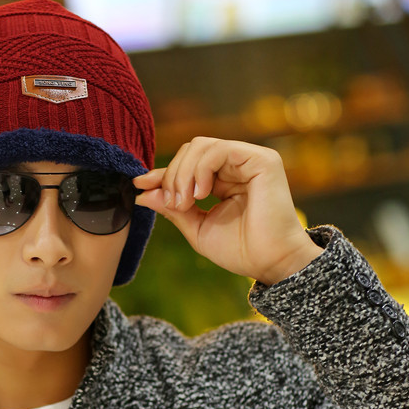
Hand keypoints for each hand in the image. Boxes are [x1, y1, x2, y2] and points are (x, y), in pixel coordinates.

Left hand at [133, 137, 322, 285]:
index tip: (139, 186)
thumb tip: (142, 193)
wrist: (270, 263)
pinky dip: (201, 168)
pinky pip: (218, 149)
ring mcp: (249, 160)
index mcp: (223, 181)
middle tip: (172, 204)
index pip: (186, 165)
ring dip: (183, 173)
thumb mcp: (197, 228)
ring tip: (185, 202)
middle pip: (190, 150)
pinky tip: (200, 193)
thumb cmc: (240, 251)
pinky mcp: (261, 159)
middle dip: (172, 175)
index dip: (161, 174)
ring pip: (200, 146)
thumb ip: (172, 208)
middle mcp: (237, 166)